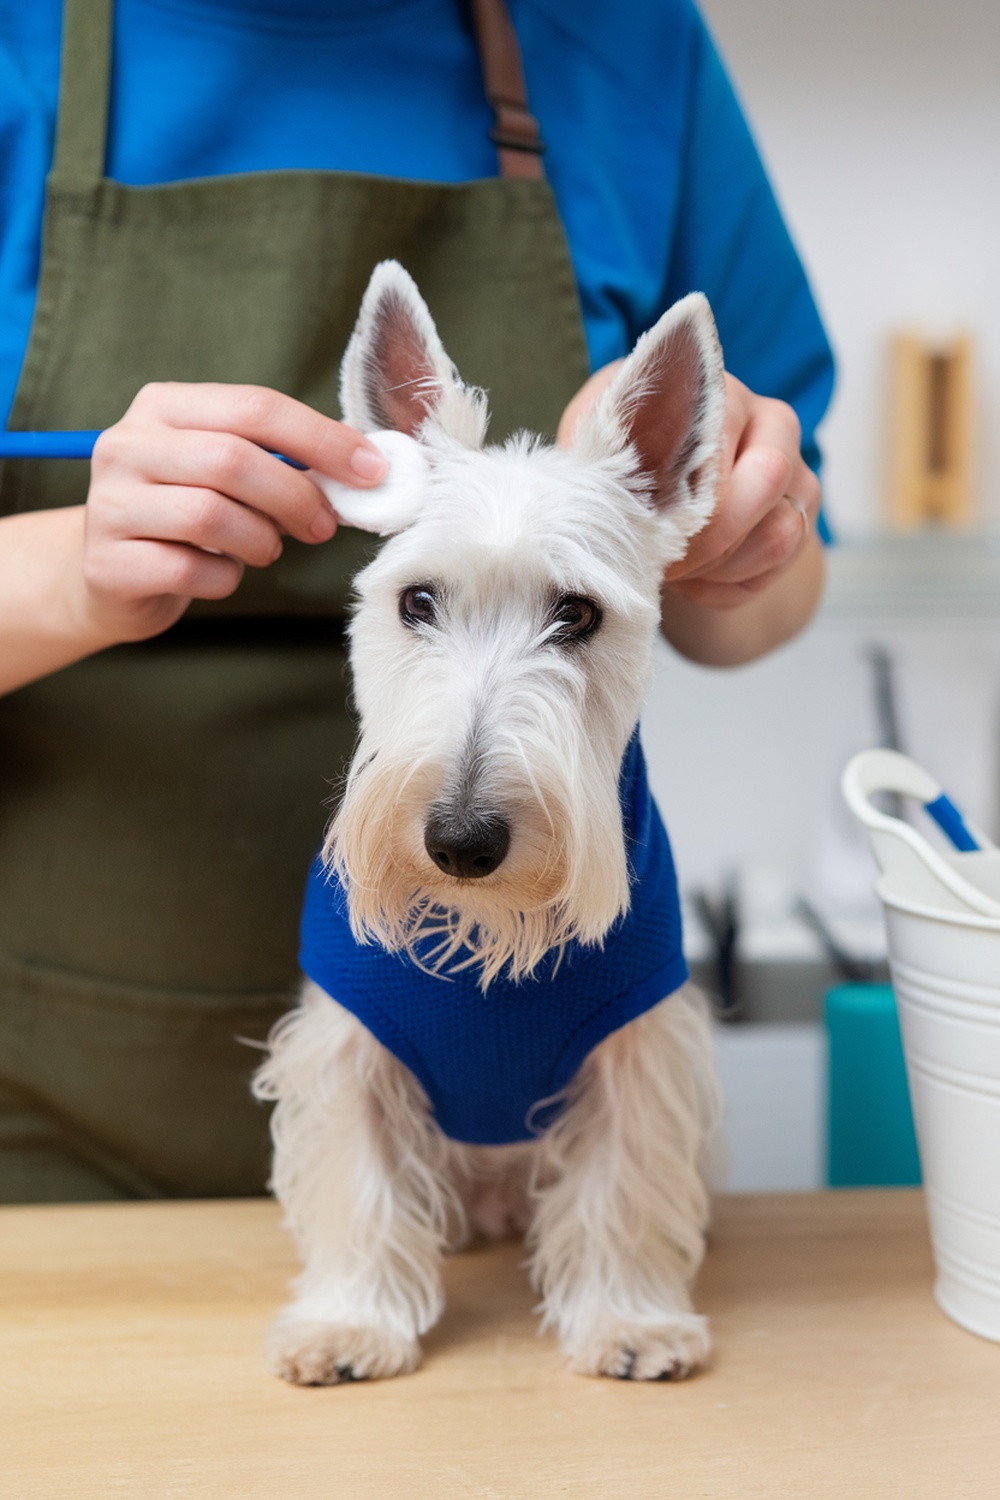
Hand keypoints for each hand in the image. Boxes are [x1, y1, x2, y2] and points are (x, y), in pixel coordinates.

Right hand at [81, 383, 387, 642]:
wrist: (115, 575)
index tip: (372, 471)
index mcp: (164, 406)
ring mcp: (109, 503)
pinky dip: (224, 578)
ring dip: (261, 541)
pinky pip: (190, 570)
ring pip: (210, 515)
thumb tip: (366, 468)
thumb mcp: (227, 472)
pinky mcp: (108, 563)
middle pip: (231, 460)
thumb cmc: (189, 515)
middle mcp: (128, 445)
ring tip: (265, 549)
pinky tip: (221, 573)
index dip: (322, 439)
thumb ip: (283, 460)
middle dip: (295, 496)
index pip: (255, 407)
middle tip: (324, 526)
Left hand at [560, 365, 819, 610]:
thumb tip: (599, 486)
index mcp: (719, 394)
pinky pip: (777, 566)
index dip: (681, 496)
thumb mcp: (604, 443)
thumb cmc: (631, 456)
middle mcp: (771, 425)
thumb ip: (602, 453)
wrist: (665, 487)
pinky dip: (729, 586)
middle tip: (666, 562)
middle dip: (709, 537)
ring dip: (719, 567)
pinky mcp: (801, 521)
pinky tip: (696, 578)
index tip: (644, 527)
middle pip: (768, 477)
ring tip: (677, 570)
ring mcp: (795, 475)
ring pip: (779, 533)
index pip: (720, 441)